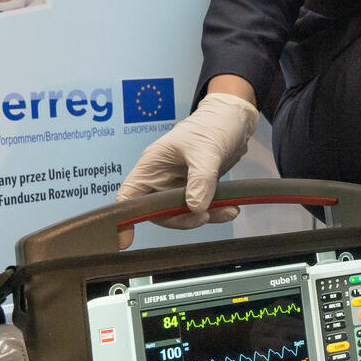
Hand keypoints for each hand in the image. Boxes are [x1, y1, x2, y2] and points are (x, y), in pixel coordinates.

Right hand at [113, 92, 258, 247]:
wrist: (235, 120)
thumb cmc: (212, 125)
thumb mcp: (205, 151)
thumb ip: (200, 179)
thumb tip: (195, 208)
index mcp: (151, 167)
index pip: (129, 197)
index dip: (125, 219)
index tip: (126, 240)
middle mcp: (162, 179)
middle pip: (158, 212)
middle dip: (180, 219)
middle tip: (203, 217)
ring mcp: (179, 185)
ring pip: (182, 213)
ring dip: (203, 216)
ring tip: (227, 211)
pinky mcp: (197, 188)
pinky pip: (201, 207)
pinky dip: (215, 211)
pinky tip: (230, 208)